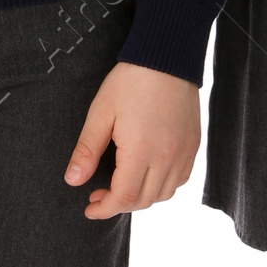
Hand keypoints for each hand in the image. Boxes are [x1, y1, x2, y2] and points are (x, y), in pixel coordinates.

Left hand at [64, 62, 200, 217]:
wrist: (167, 57)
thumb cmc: (130, 81)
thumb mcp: (100, 113)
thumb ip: (87, 151)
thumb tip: (73, 181)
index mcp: (141, 152)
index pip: (123, 198)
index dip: (104, 209)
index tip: (89, 208)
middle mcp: (167, 158)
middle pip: (143, 200)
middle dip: (118, 205)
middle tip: (99, 195)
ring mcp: (184, 152)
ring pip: (164, 194)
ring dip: (141, 197)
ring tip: (122, 186)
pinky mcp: (193, 145)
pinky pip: (180, 179)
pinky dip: (162, 186)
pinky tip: (147, 174)